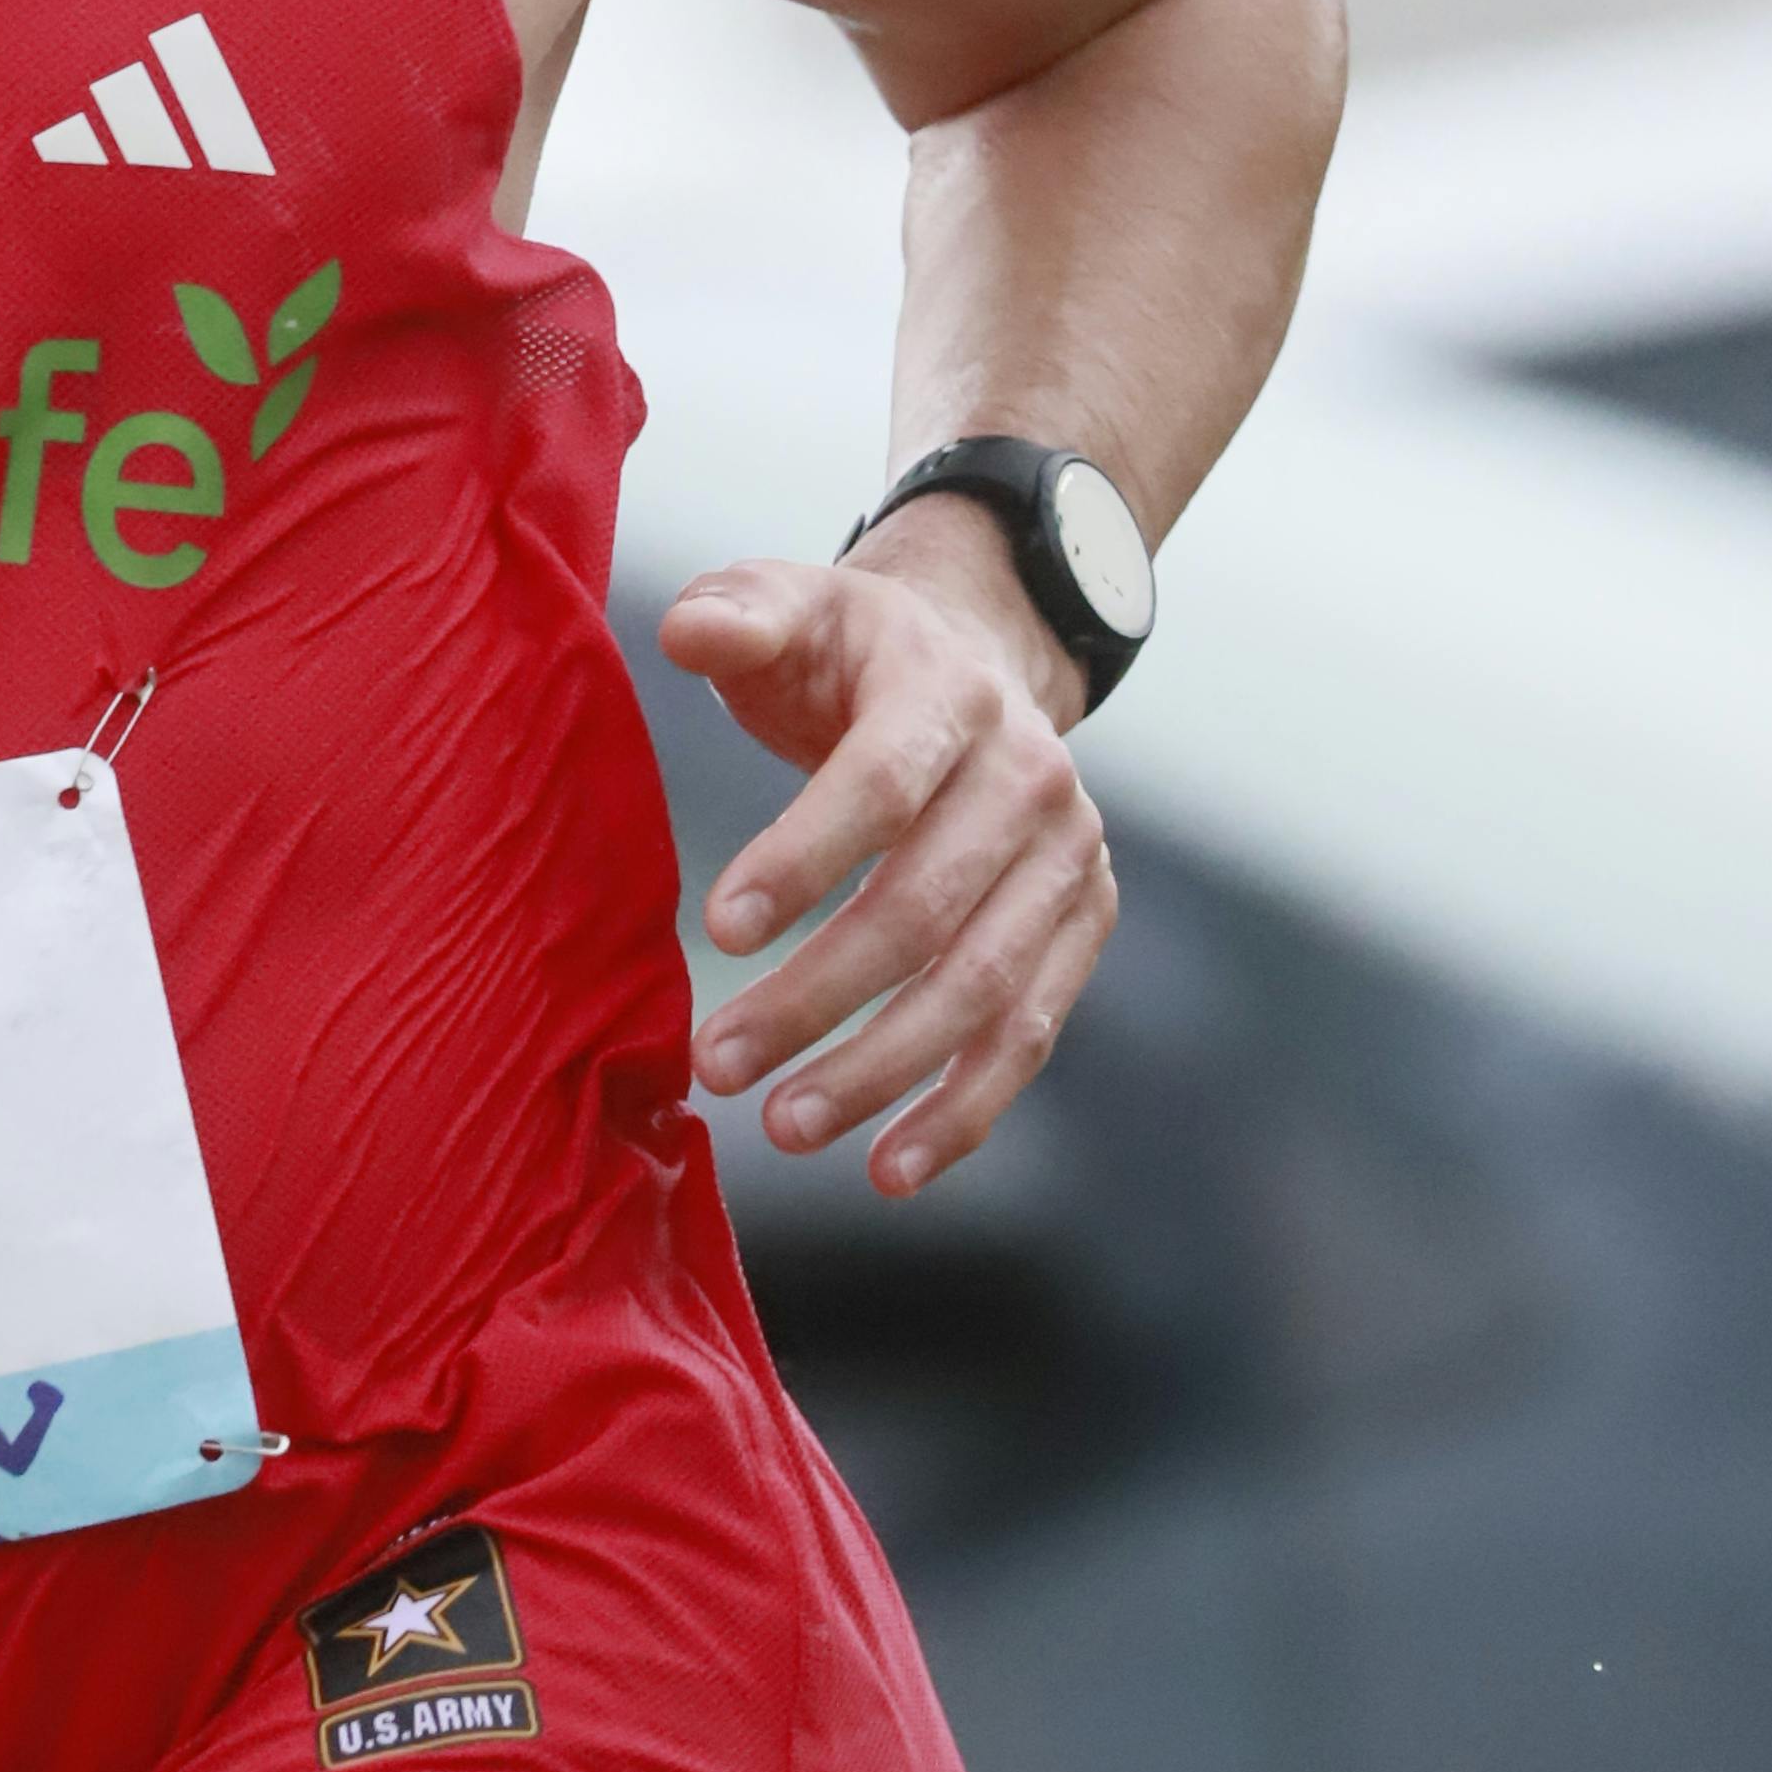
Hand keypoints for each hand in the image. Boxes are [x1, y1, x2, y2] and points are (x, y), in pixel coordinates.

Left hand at [660, 508, 1118, 1198]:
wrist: (972, 663)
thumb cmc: (850, 651)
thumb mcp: (791, 603)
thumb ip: (739, 613)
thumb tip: (688, 630)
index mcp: (950, 693)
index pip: (885, 784)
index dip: (805, 859)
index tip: (717, 934)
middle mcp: (1032, 778)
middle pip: (930, 907)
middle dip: (821, 996)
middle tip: (717, 1063)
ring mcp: (1071, 858)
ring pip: (985, 988)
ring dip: (884, 1071)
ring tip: (784, 1126)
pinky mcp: (1083, 923)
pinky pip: (1030, 1033)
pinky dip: (964, 1110)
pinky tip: (888, 1168)